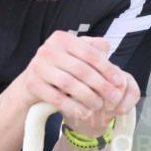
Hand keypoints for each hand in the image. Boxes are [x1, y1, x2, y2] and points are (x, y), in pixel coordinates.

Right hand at [22, 31, 138, 133]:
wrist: (31, 82)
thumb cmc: (60, 68)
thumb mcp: (74, 54)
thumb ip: (92, 48)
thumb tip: (107, 48)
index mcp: (62, 38)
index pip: (90, 53)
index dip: (107, 68)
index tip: (119, 81)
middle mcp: (48, 49)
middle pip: (81, 70)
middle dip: (101, 85)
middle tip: (113, 97)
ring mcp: (38, 66)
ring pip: (70, 84)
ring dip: (88, 97)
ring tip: (98, 105)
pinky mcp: (33, 84)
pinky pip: (57, 98)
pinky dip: (73, 107)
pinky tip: (84, 112)